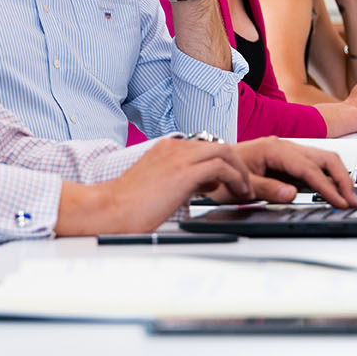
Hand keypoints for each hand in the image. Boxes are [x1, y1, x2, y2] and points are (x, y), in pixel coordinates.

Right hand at [56, 137, 258, 235]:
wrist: (109, 209)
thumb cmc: (130, 205)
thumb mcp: (161, 185)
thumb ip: (185, 179)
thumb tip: (208, 182)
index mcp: (167, 148)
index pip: (206, 146)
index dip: (224, 162)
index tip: (232, 179)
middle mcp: (174, 147)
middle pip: (220, 146)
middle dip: (238, 165)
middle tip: (246, 185)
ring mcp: (178, 157)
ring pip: (225, 153)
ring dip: (241, 173)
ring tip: (246, 191)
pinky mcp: (183, 172)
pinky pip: (221, 168)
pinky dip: (235, 179)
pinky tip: (238, 194)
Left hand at [229, 137, 356, 207]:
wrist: (212, 165)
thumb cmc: (222, 174)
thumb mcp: (240, 187)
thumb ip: (266, 189)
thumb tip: (291, 193)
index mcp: (273, 149)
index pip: (308, 167)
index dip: (326, 186)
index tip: (339, 201)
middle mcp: (284, 147)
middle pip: (324, 157)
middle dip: (342, 179)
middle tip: (352, 202)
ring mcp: (288, 153)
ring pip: (323, 160)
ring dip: (338, 178)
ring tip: (348, 199)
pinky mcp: (289, 162)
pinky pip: (315, 167)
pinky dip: (328, 179)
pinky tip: (334, 193)